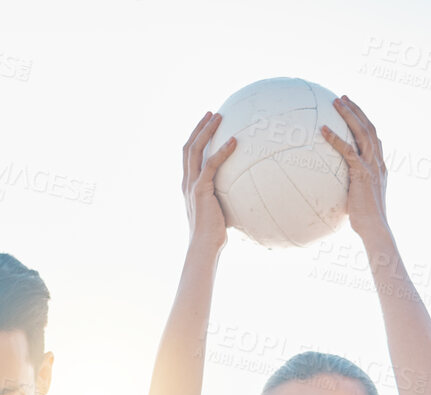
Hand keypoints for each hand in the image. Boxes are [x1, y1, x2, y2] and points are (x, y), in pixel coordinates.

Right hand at [183, 112, 236, 252]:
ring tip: (218, 117)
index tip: (206, 125)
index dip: (195, 138)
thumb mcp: (219, 210)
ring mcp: (192, 185)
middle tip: (211, 113)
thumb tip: (244, 192)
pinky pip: (211, 165)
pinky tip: (234, 141)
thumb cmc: (214, 234)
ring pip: (195, 150)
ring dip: (206, 131)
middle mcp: (186, 182)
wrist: (204, 246)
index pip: (188, 156)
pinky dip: (221, 151)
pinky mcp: (200, 190)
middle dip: (199, 127)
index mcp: (188, 185)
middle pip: (188, 146)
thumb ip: (225, 197)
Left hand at [320, 95, 384, 242]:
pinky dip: (335, 138)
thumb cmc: (366, 220)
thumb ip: (352, 188)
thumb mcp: (360, 199)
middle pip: (369, 128)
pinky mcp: (362, 174)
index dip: (364, 121)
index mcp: (380, 167)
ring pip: (362, 133)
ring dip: (349, 115)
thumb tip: (336, 188)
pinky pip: (347, 151)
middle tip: (343, 97)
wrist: (375, 228)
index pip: (374, 137)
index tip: (353, 110)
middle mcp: (378, 163)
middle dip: (356, 110)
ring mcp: (372, 167)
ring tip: (336, 102)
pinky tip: (322, 130)